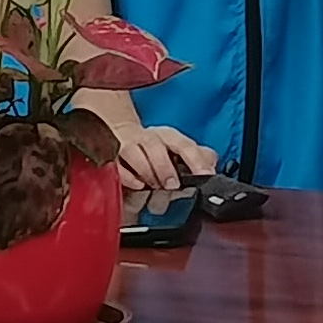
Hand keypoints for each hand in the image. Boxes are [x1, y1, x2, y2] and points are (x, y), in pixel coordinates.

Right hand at [99, 101, 218, 195]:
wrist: (122, 137)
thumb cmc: (155, 149)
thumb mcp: (179, 151)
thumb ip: (199, 157)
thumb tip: (212, 164)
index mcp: (168, 137)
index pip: (184, 144)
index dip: (196, 159)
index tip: (205, 174)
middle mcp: (147, 138)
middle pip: (155, 145)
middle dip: (164, 165)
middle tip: (173, 185)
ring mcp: (127, 146)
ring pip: (134, 152)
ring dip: (146, 170)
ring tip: (154, 185)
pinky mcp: (110, 156)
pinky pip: (116, 164)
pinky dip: (126, 176)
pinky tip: (137, 185)